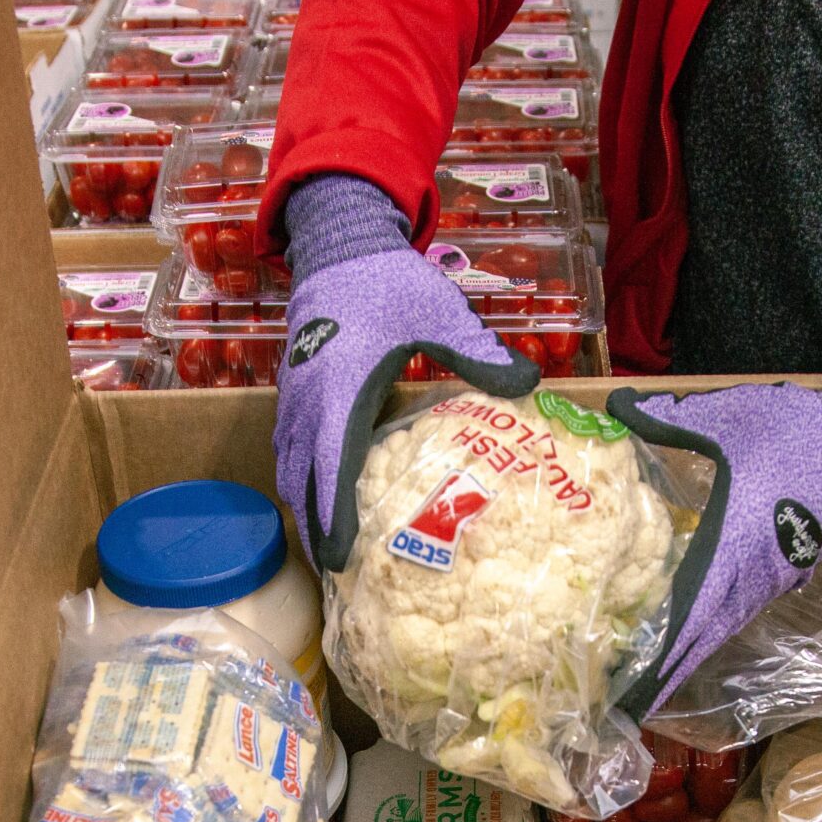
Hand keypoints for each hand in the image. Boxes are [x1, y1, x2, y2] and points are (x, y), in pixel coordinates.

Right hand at [275, 177, 538, 569]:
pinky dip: (300, 482)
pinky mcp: (294, 393)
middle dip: (315, 530)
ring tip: (326, 552)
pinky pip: (290, 450)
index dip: (334, 515)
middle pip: (302, 482)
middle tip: (337, 576)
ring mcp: (295, 398)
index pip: (332, 466)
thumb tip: (531, 381)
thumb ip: (479, 351)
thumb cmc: (389, 280)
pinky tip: (318, 503)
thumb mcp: (440, 311)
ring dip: (304, 510)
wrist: (340, 245)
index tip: (341, 557)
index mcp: (341, 388)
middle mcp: (309, 401)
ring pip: (290, 469)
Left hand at [607, 382, 821, 712]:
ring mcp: (768, 577)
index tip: (628, 689)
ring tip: (642, 681)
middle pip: (700, 637)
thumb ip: (668, 418)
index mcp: (733, 545)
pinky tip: (681, 635)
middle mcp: (750, 574)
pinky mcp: (778, 570)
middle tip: (620, 704)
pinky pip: (733, 610)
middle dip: (662, 673)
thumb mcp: (726, 415)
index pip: (688, 615)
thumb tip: (614, 408)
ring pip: (718, 627)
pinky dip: (704, 630)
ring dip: (683, 656)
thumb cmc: (796, 432)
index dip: (658, 656)